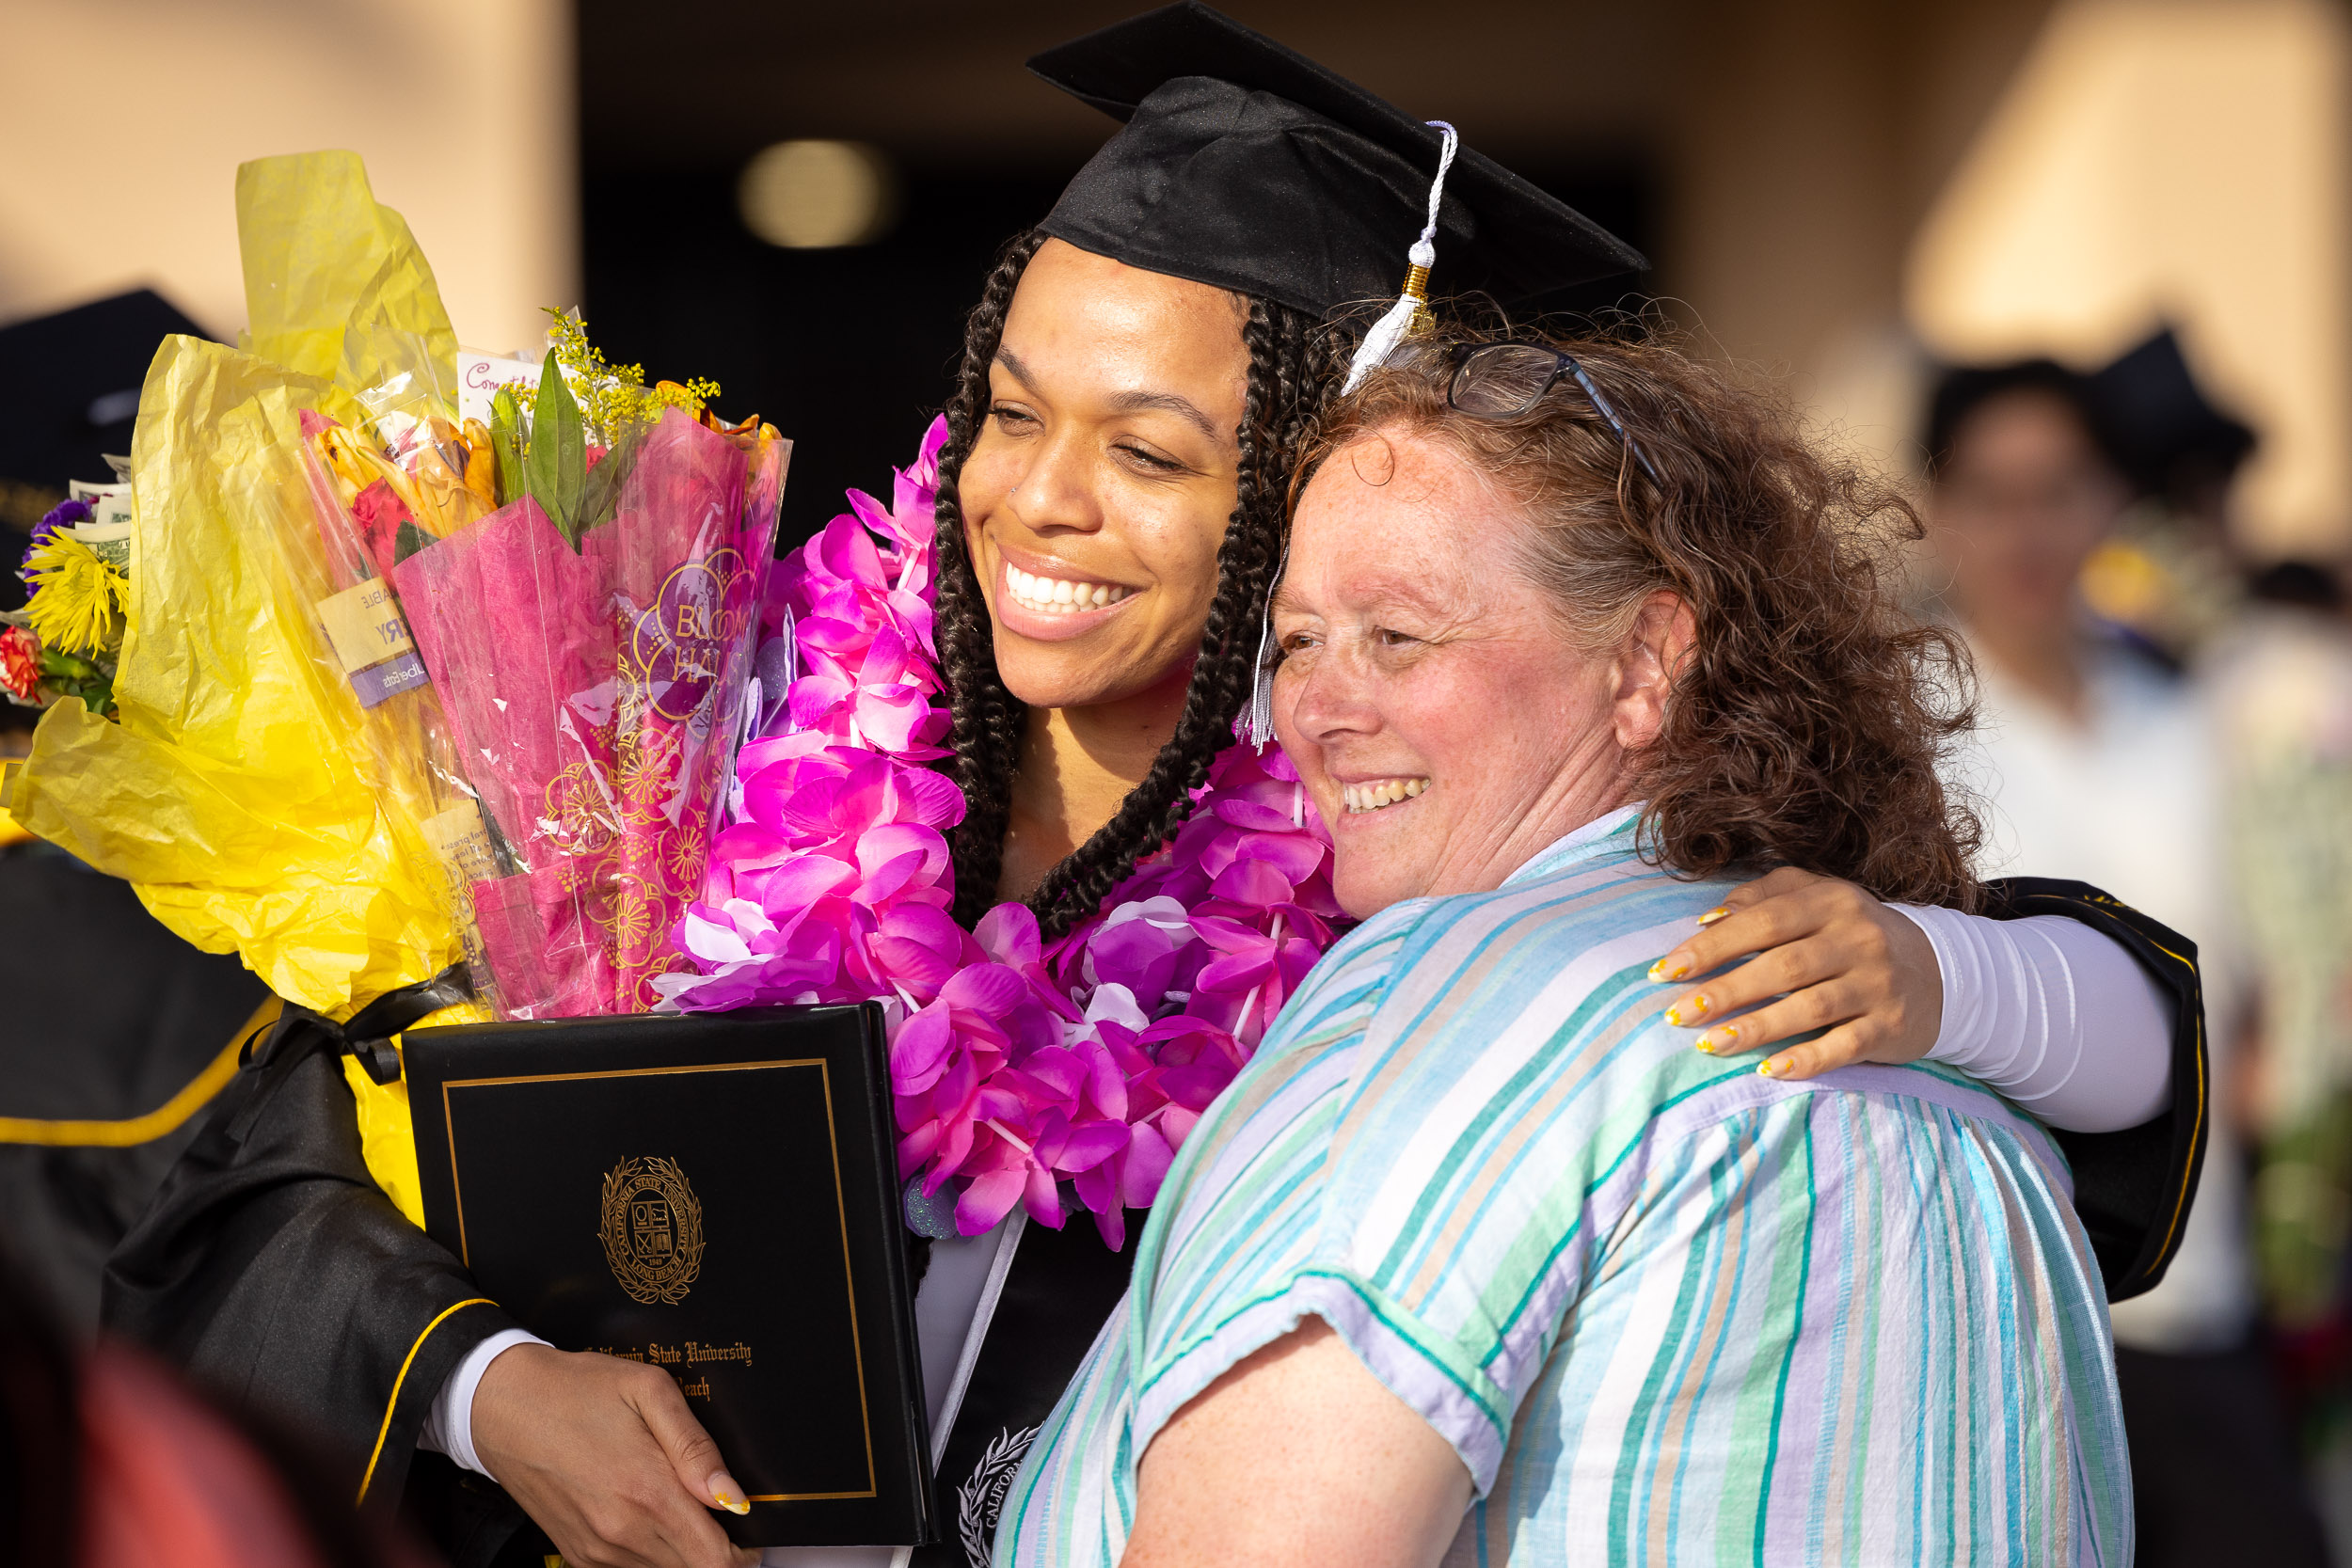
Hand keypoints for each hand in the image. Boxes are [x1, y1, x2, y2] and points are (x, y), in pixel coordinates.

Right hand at [470, 1343, 757, 1567]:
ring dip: (684, 1552)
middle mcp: (622, 1532)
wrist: (503, 1405)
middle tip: (718, 1512)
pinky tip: (647, 1515)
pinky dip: (652, 1554)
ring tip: (679, 1504)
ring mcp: (597, 1550)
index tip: (749, 1529)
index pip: (716, 1560)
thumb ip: (696, 1447)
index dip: (744, 1552)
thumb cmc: (577, 1390)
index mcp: (647, 1492)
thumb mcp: (649, 1390)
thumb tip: (733, 1496)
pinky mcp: (578, 1554)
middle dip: (718, 1551)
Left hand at [1646, 867, 1941, 1080]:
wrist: (1938, 971)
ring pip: (1810, 1007)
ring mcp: (1877, 984)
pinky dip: (1806, 1060)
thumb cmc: (1851, 933)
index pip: (1763, 921)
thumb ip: (1761, 897)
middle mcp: (1858, 939)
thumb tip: (1705, 919)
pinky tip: (1768, 1070)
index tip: (1666, 970)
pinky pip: (1845, 1046)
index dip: (1712, 945)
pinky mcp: (1892, 1027)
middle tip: (1679, 1013)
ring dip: (1756, 1028)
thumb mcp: (1815, 898)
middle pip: (1782, 966)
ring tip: (1709, 1043)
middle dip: (1726, 991)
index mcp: (1831, 902)